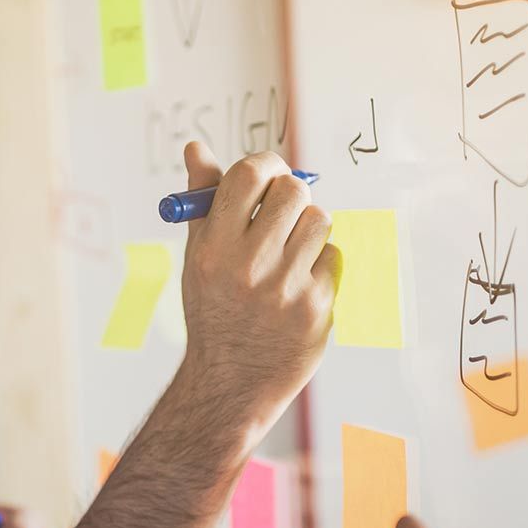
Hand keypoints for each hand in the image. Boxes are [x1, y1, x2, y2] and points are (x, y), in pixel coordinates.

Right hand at [177, 142, 338, 443]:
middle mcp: (248, 266)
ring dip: (308, 228)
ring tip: (287, 253)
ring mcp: (286, 287)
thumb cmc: (213, 309)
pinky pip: (332, 257)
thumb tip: (195, 147)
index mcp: (213, 248)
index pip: (248, 175)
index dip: (265, 166)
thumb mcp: (196, 255)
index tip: (267, 175)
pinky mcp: (317, 306)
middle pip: (293, 191)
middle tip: (281, 212)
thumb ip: (202, 200)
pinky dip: (319, 264)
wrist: (231, 379)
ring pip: (320, 221)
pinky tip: (297, 284)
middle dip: (291, 195)